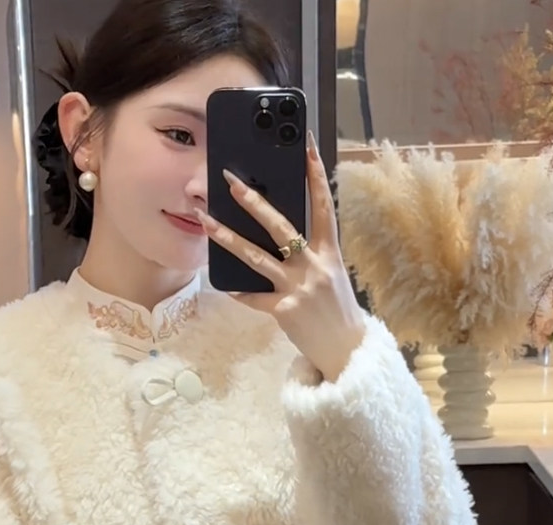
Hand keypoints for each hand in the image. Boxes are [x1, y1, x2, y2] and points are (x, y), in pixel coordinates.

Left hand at [196, 131, 365, 381]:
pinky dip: (239, 291)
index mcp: (330, 253)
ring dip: (228, 238)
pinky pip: (253, 297)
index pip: (324, 206)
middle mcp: (315, 266)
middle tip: (232, 183)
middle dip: (255, 203)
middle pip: (282, 227)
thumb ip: (310, 255)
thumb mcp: (331, 276)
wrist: (345, 351)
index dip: (315, 175)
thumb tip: (282, 238)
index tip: (305, 146)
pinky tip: (225, 284)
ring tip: (206, 222)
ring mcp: (298, 288)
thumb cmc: (336, 311)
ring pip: (257, 258)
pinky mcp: (284, 310)